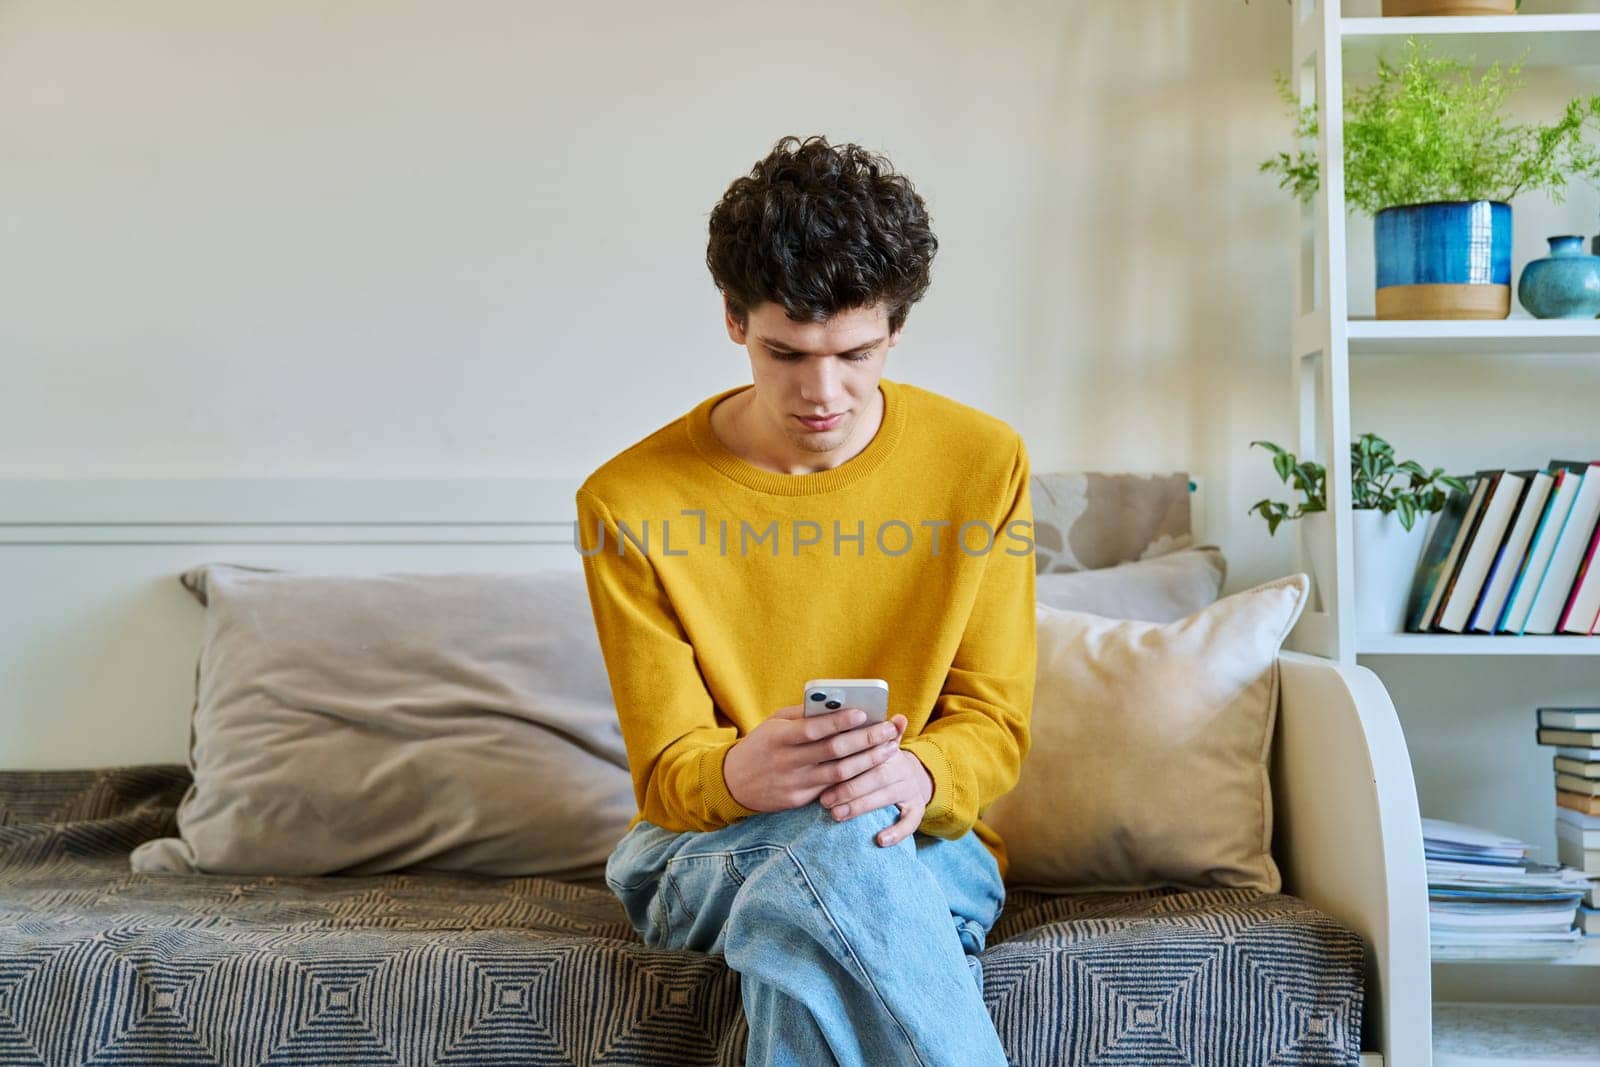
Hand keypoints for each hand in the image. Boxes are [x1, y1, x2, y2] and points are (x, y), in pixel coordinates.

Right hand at [724, 703, 905, 814]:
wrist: (732, 783)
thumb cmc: (760, 745)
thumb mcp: (773, 723)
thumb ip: (802, 715)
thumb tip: (837, 705)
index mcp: (779, 736)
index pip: (814, 728)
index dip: (840, 721)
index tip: (865, 712)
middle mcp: (787, 761)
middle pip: (834, 751)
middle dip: (866, 739)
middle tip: (889, 730)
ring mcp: (794, 783)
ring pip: (840, 773)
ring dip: (868, 761)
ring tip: (889, 748)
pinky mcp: (798, 800)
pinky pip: (832, 789)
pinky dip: (855, 779)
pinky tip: (872, 769)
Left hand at [819, 713, 933, 847]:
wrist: (912, 774)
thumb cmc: (880, 758)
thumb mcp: (875, 742)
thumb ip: (866, 731)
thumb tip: (880, 714)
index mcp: (889, 749)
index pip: (870, 753)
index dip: (848, 762)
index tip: (825, 771)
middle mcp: (902, 768)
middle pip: (876, 776)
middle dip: (848, 788)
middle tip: (824, 800)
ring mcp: (911, 789)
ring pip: (887, 797)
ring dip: (861, 807)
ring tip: (837, 815)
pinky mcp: (918, 808)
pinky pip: (911, 822)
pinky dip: (897, 832)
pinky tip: (880, 841)